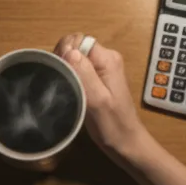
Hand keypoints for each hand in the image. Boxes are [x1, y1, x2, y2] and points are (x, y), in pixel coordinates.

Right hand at [55, 34, 149, 161]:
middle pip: (76, 47)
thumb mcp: (97, 100)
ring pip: (75, 58)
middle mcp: (106, 58)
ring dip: (65, 68)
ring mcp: (103, 69)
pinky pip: (79, 68)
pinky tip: (68, 90)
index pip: (78, 40)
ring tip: (63, 87)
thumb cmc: (112, 125)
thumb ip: (84, 73)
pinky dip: (70, 75)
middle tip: (60, 82)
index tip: (59, 71)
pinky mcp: (98, 79)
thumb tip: (69, 50)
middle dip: (63, 59)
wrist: (126, 144)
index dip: (64, 51)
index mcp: (107, 59)